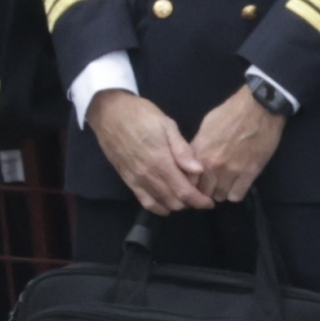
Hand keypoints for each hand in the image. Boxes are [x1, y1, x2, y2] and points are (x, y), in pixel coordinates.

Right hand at [86, 87, 211, 212]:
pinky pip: (144, 201)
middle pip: (174, 201)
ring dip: (176, 205)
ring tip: (186, 198)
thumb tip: (198, 170)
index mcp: (162, 161)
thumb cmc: (141, 115)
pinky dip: (157, 207)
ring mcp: (136, 179)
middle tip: (200, 196)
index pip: (184, 191)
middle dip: (190, 203)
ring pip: (161, 203)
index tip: (210, 203)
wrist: (109, 113)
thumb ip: (182, 150)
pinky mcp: (127, 179)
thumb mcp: (167, 125)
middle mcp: (149, 175)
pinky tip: (166, 206)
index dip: (199, 201)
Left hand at [187, 85, 284, 204]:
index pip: (186, 180)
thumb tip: (192, 161)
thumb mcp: (205, 127)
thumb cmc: (230, 112)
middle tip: (209, 188)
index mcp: (198, 152)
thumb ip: (197, 147)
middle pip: (202, 191)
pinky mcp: (250, 173)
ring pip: (220, 196)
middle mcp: (212, 165)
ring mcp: (232, 170)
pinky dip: (235, 193)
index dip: (189, 184)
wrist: (258, 108)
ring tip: (223, 186)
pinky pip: (237, 195)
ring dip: (220, 193)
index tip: (194, 184)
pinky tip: (236, 186)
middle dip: (204, 191)